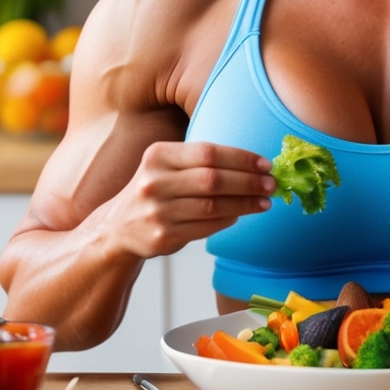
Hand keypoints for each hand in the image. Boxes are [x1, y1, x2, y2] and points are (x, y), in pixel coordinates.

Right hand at [98, 142, 274, 257]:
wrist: (117, 228)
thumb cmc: (156, 189)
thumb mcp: (167, 165)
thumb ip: (201, 161)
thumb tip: (255, 165)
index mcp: (158, 156)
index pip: (208, 153)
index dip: (242, 158)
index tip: (266, 164)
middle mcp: (154, 182)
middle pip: (213, 180)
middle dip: (249, 182)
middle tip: (272, 184)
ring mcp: (157, 212)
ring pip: (213, 206)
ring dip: (245, 204)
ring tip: (265, 202)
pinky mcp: (163, 237)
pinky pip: (206, 227)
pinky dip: (229, 220)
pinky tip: (241, 214)